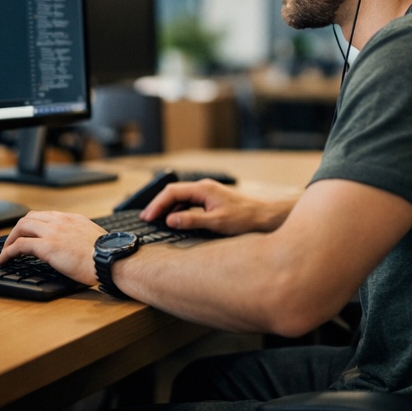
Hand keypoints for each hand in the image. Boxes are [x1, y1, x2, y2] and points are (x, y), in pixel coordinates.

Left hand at [0, 211, 103, 285]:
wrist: (111, 260)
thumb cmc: (108, 256)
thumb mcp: (95, 240)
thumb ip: (83, 238)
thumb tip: (80, 248)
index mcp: (74, 219)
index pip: (46, 216)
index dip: (34, 225)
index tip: (29, 235)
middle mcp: (61, 221)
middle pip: (30, 218)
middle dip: (18, 230)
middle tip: (13, 243)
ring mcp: (53, 231)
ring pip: (22, 227)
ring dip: (10, 239)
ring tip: (5, 252)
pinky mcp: (47, 246)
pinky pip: (20, 245)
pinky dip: (8, 251)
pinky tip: (4, 260)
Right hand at [139, 179, 295, 235]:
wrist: (266, 216)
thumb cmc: (245, 218)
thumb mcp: (217, 223)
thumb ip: (192, 221)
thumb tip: (170, 220)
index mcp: (203, 189)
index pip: (172, 192)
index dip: (157, 204)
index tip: (148, 217)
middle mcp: (204, 187)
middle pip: (174, 192)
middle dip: (158, 204)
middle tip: (146, 218)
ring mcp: (208, 193)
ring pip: (181, 196)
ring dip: (167, 207)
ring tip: (156, 220)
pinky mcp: (212, 200)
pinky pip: (189, 201)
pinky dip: (178, 209)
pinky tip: (175, 220)